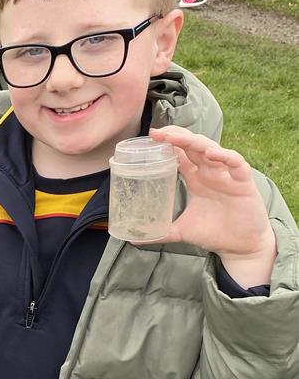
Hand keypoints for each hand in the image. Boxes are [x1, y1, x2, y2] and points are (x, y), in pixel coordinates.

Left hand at [148, 127, 275, 286]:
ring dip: (195, 142)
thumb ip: (160, 232)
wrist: (241, 247)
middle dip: (176, 136)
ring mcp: (227, 175)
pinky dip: (224, 156)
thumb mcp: (181, 231)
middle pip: (193, 146)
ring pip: (212, 149)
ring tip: (177, 137)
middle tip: (158, 132)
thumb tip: (134, 240)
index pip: (181, 154)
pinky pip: (235, 163)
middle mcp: (211, 172)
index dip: (168, 143)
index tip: (150, 136)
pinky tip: (210, 154)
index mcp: (196, 178)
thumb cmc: (214, 233)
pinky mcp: (243, 183)